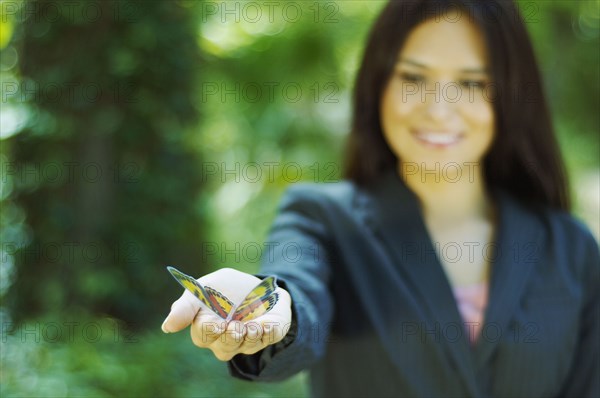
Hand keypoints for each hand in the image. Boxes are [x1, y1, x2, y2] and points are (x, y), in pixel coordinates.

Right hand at [161, 268, 291, 360]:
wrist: (257, 285)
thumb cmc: (224, 288)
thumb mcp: (204, 288)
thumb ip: (186, 306)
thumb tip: (167, 327)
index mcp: (207, 327)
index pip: (202, 335)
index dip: (209, 331)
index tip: (215, 323)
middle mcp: (226, 339)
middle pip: (224, 348)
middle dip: (229, 337)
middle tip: (234, 326)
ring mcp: (249, 339)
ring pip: (247, 346)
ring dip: (250, 336)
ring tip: (251, 325)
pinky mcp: (270, 333)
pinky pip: (271, 338)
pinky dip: (270, 332)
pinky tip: (266, 324)